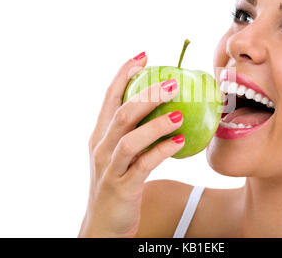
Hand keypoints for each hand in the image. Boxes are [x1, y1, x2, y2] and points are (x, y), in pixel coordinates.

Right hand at [78, 53, 184, 236]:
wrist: (103, 224)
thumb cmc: (118, 183)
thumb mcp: (121, 154)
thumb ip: (135, 133)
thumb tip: (166, 110)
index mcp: (100, 134)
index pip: (109, 97)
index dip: (124, 74)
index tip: (143, 56)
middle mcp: (101, 146)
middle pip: (121, 112)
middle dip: (146, 94)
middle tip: (172, 82)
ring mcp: (109, 167)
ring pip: (129, 138)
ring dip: (156, 123)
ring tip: (181, 113)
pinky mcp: (121, 187)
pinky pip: (142, 165)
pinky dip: (161, 151)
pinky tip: (179, 143)